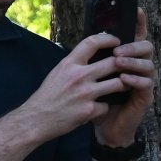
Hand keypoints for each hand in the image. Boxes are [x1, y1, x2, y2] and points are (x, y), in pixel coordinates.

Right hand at [21, 31, 142, 141]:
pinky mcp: (88, 110)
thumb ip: (74, 65)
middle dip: (124, 64)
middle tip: (127, 67)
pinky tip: (96, 110)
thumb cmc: (45, 98)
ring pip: (118, 83)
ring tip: (120, 87)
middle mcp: (78, 76)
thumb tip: (91, 55)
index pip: (93, 42)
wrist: (33, 121)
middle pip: (114, 62)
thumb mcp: (56, 74)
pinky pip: (106, 106)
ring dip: (122, 85)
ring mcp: (85, 94)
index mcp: (68, 64)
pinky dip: (103, 108)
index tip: (116, 42)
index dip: (109, 39)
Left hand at [94, 7, 155, 146]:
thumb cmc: (94, 101)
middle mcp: (137, 67)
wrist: (100, 127)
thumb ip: (93, 61)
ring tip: (119, 62)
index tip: (137, 10)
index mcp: (125, 59)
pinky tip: (125, 79)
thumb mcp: (89, 78)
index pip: (135, 37)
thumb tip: (87, 40)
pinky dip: (135, 80)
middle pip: (145, 47)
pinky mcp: (144, 97)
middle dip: (132, 45)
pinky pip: (145, 84)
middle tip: (117, 50)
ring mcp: (142, 81)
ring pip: (147, 64)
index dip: (139, 23)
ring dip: (133, 61)